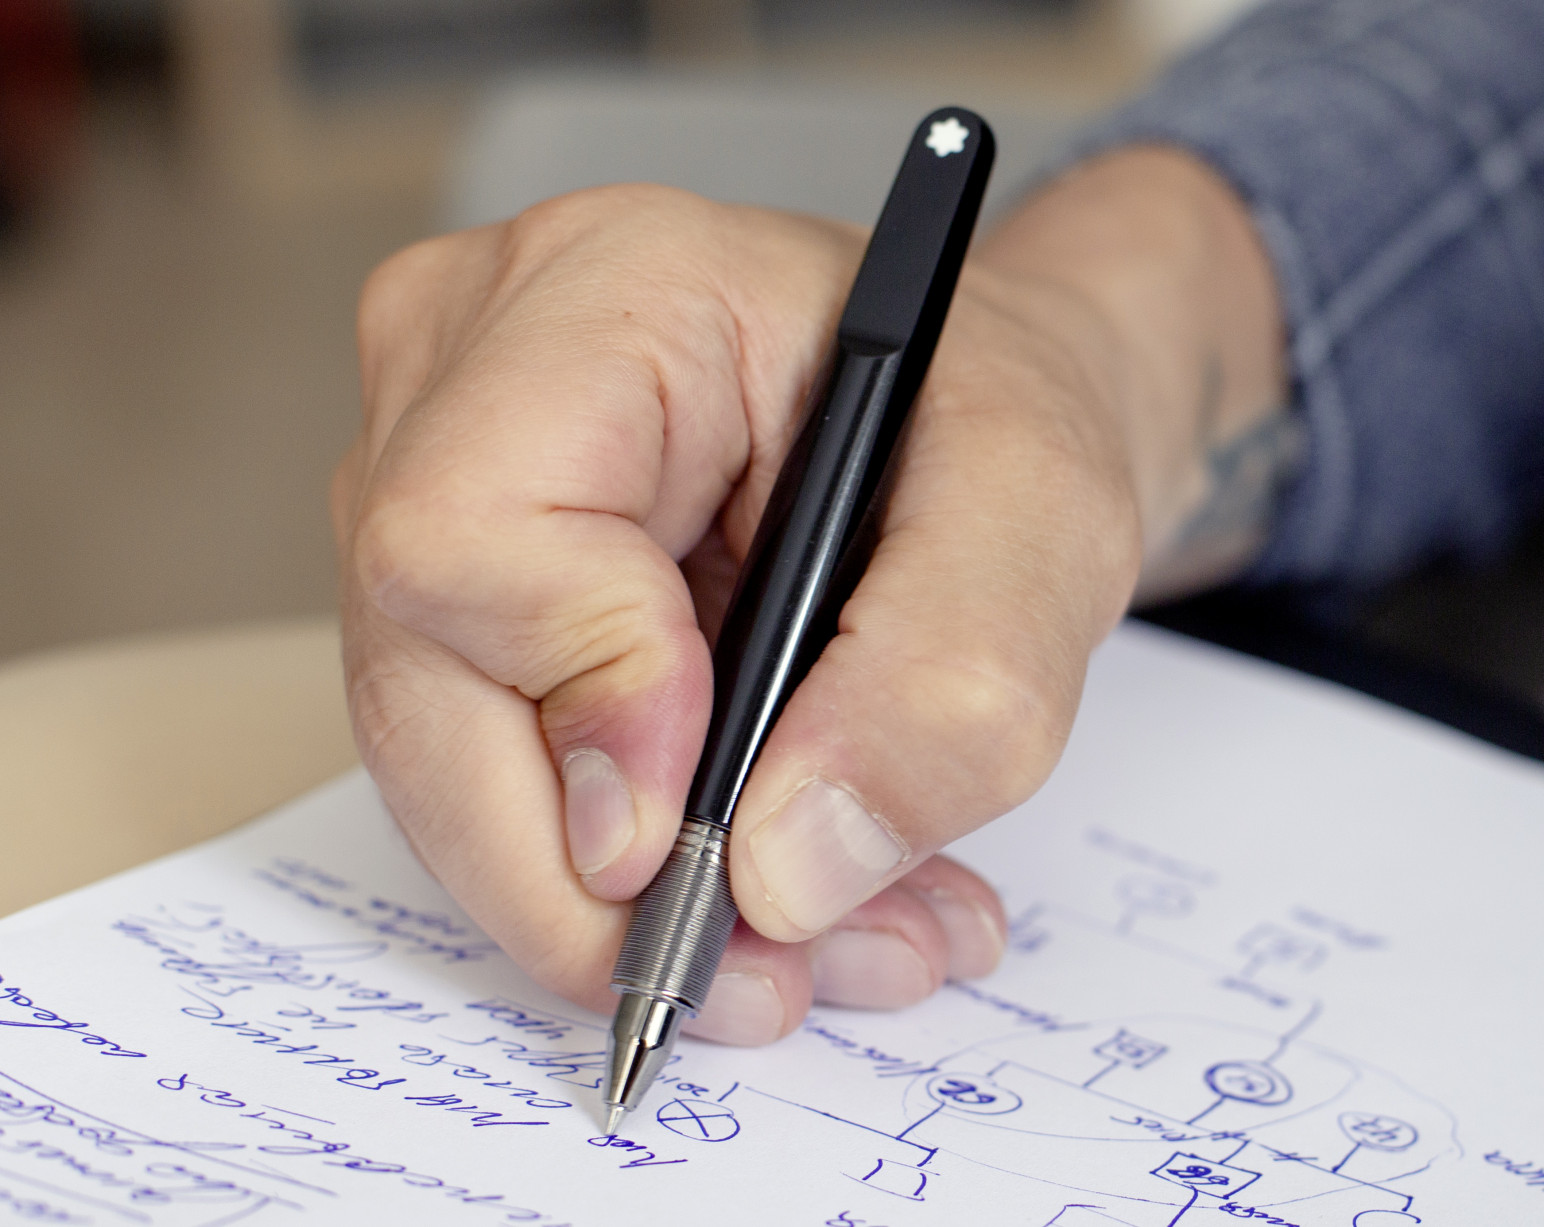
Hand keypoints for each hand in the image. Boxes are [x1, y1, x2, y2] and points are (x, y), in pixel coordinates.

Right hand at [331, 148, 1285, 1042]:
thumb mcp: (1044, 523)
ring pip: (455, 758)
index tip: (701, 849)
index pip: (468, 531)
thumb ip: (944, 687)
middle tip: (775, 980)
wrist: (981, 409)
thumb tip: (779, 877)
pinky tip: (791, 895)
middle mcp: (476, 374)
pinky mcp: (474, 587)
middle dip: (597, 886)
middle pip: (425, 681)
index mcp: (606, 290)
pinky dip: (644, 871)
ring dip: (639, 904)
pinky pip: (502, 767)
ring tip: (842, 939)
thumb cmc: (998, 412)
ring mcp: (445, 479)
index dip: (575, 714)